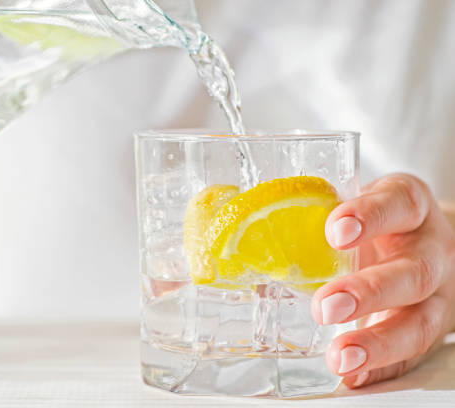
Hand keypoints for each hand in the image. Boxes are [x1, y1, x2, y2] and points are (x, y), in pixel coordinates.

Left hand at [311, 173, 454, 387]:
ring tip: (339, 355)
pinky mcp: (427, 326)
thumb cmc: (370, 222)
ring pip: (420, 320)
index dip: (371, 215)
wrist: (415, 239)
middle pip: (413, 271)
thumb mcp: (349, 206)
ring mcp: (435, 293)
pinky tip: (353, 374)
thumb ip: (307, 215)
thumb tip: (237, 240)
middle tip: (326, 307)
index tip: (335, 231)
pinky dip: (382, 367)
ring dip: (377, 340)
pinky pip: (413, 354)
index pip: (399, 204)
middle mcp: (429, 250)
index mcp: (407, 208)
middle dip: (369, 291)